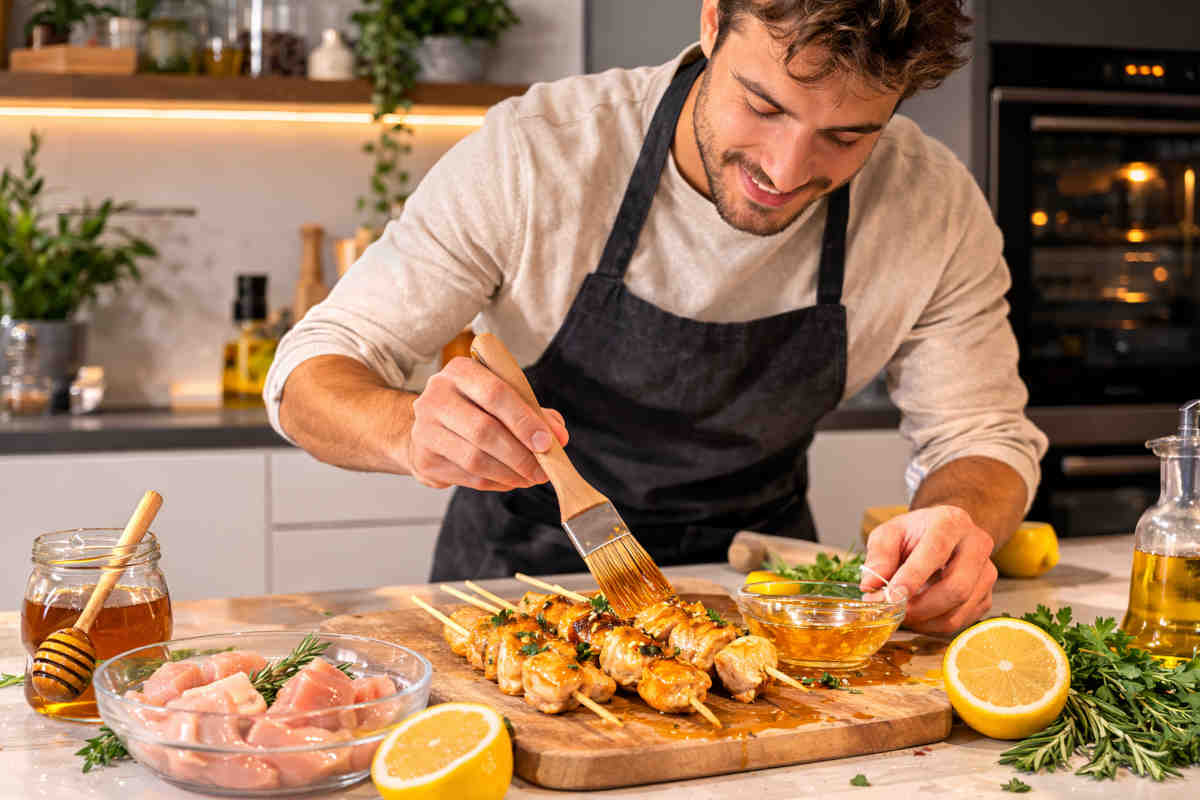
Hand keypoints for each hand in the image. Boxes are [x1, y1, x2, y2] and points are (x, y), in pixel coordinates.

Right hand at [406, 356, 568, 490]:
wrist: (429, 428)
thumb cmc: (474, 408)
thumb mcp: (503, 398)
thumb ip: (533, 412)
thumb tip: (559, 436)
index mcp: (459, 371)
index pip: (495, 393)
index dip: (524, 420)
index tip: (547, 443)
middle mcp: (436, 396)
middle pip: (484, 430)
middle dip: (520, 454)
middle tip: (543, 469)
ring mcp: (425, 429)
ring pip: (476, 459)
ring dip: (511, 473)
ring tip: (532, 477)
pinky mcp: (425, 460)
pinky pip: (469, 477)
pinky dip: (497, 482)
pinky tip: (512, 480)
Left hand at [860, 505, 996, 634]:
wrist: (945, 536)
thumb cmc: (915, 534)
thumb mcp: (889, 533)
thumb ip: (879, 555)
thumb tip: (870, 585)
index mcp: (951, 522)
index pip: (936, 551)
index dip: (913, 577)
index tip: (892, 596)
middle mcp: (977, 545)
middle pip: (956, 586)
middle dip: (921, 606)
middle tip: (894, 611)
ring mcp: (987, 572)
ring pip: (960, 609)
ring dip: (926, 620)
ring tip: (902, 614)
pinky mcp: (987, 596)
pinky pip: (962, 620)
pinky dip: (935, 625)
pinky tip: (919, 616)